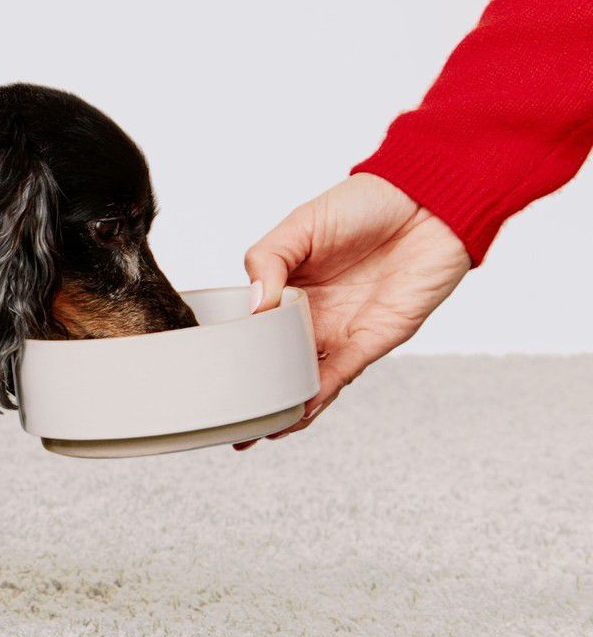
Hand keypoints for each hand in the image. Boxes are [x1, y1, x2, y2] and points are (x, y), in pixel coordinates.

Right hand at [234, 173, 470, 448]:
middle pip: (277, 361)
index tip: (207, 371)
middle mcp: (313, 314)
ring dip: (282, 406)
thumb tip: (253, 306)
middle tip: (225, 417)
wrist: (430, 204)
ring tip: (253, 432)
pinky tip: (292, 416)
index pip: (254, 325)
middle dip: (254, 391)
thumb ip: (268, 261)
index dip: (233, 350)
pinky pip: (338, 377)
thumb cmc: (368, 205)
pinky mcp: (372, 341)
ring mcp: (341, 331)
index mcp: (289, 286)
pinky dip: (315, 399)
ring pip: (305, 378)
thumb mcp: (300, 225)